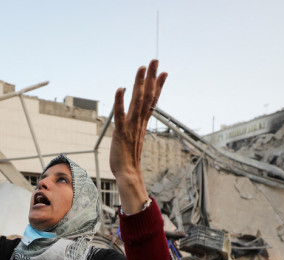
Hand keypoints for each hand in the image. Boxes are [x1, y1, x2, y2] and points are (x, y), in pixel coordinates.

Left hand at [111, 60, 166, 213]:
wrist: (128, 175)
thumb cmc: (128, 160)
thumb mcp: (133, 140)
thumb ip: (136, 130)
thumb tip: (138, 125)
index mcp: (142, 123)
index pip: (152, 101)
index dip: (158, 86)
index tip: (164, 72)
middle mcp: (139, 122)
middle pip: (147, 96)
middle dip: (151, 77)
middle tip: (155, 61)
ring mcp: (131, 126)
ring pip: (137, 101)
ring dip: (139, 83)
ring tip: (142, 67)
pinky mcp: (120, 132)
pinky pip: (120, 114)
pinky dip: (120, 102)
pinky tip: (120, 89)